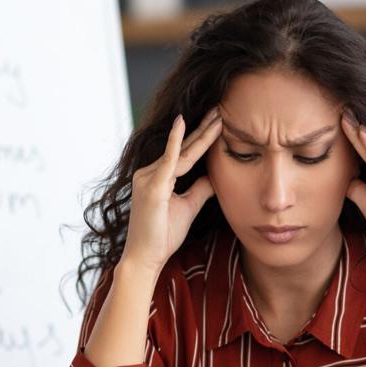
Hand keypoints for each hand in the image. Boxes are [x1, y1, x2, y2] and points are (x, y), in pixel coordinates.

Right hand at [122, 108, 220, 274]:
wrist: (145, 258)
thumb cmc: (162, 236)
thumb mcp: (188, 207)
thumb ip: (199, 190)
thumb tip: (214, 176)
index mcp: (157, 177)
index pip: (184, 153)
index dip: (201, 138)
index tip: (218, 121)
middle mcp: (149, 173)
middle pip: (182, 147)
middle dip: (203, 128)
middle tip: (220, 108)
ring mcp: (148, 178)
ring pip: (180, 152)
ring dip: (200, 132)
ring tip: (217, 115)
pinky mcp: (152, 186)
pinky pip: (168, 160)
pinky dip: (176, 141)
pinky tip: (182, 124)